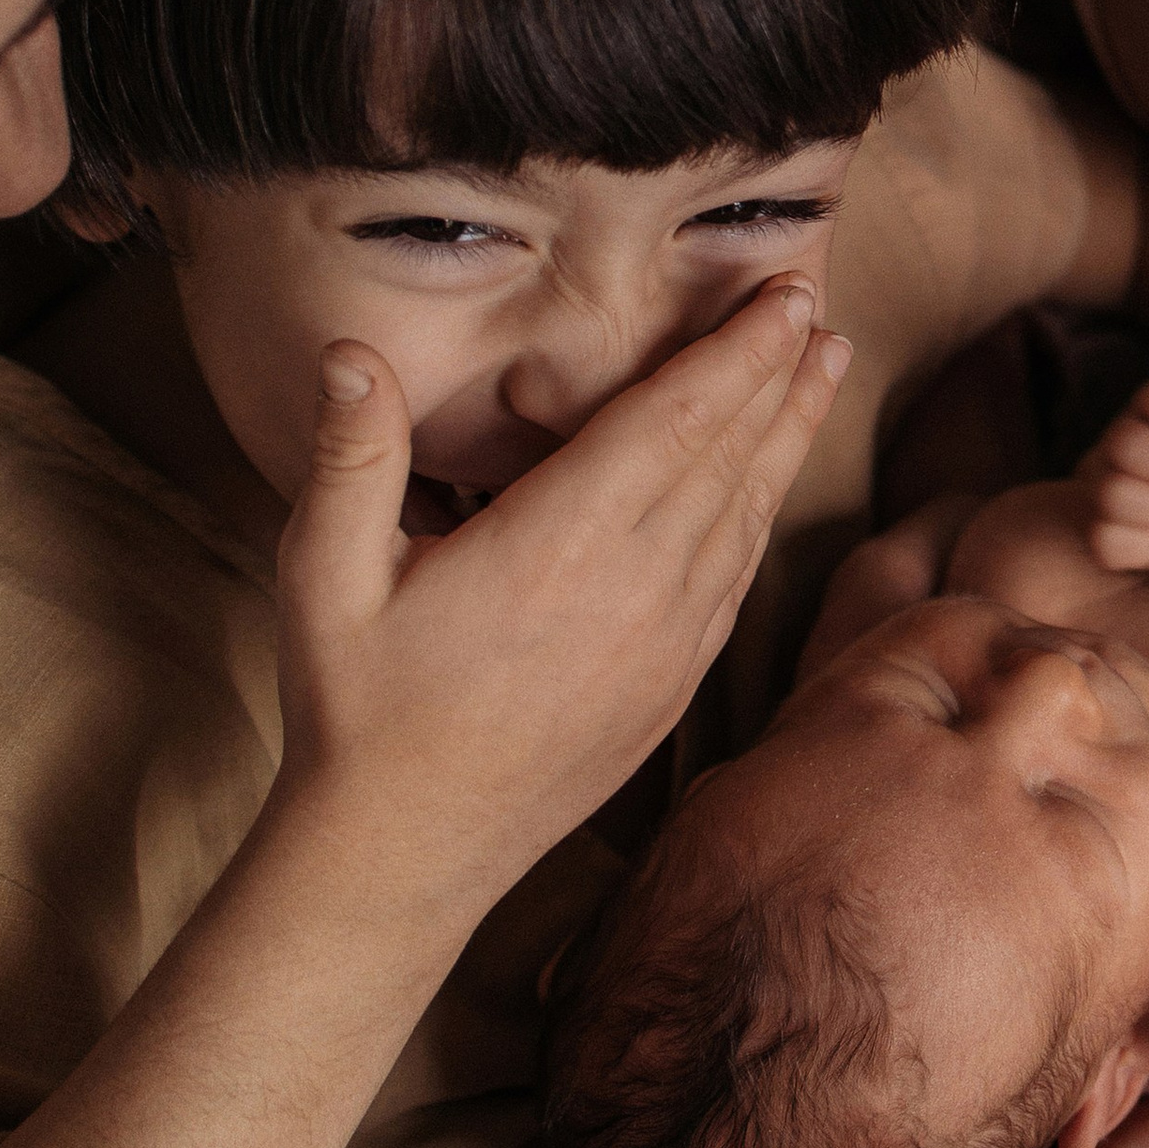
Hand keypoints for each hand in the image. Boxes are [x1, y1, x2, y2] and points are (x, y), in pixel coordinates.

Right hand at [278, 272, 847, 908]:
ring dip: (788, 432)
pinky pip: (737, 576)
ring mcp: (665, 643)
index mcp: (558, 546)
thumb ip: (349, 457)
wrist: (407, 852)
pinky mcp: (673, 685)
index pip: (672, 422)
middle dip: (778, 371)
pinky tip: (773, 480)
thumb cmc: (360, 709)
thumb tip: (351, 351)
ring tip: (823, 362)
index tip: (781, 295)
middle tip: (816, 300)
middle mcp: (633, 589)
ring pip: (748, 513)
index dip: (736, 352)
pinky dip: (764, 511)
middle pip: (729, 455)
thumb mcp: (325, 579)